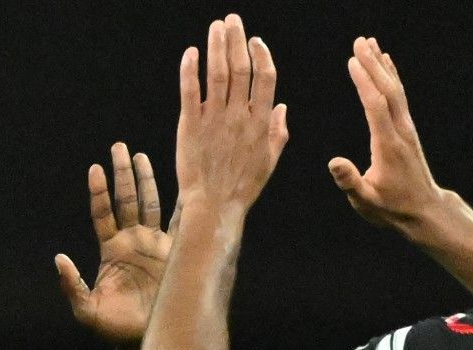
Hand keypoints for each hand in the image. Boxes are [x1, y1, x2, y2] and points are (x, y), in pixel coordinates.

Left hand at [56, 143, 170, 347]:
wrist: (144, 340)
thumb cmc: (113, 327)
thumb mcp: (86, 309)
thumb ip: (71, 285)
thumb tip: (58, 258)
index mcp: (111, 250)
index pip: (103, 213)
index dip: (99, 192)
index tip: (95, 169)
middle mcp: (132, 242)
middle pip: (126, 200)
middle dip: (122, 174)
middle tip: (118, 146)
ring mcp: (154, 246)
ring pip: (150, 205)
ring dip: (146, 180)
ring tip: (140, 156)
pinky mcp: (175, 255)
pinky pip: (179, 225)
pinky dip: (183, 206)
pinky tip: (186, 187)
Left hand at [174, 14, 288, 212]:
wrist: (214, 206)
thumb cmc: (243, 187)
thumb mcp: (269, 161)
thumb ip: (279, 132)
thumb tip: (283, 106)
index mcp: (260, 122)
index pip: (265, 78)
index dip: (261, 54)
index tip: (255, 40)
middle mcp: (239, 116)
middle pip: (240, 67)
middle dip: (236, 39)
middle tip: (232, 19)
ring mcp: (214, 119)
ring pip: (217, 73)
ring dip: (216, 46)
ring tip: (216, 26)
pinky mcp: (191, 125)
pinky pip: (190, 91)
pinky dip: (190, 69)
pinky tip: (191, 52)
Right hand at [328, 37, 445, 231]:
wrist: (423, 211)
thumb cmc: (391, 208)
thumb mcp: (365, 201)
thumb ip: (350, 181)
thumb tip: (333, 162)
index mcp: (387, 144)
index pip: (375, 105)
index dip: (364, 82)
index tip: (352, 60)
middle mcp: (400, 131)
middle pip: (387, 90)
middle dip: (373, 64)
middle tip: (359, 41)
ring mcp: (406, 129)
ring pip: (395, 90)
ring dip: (382, 65)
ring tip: (371, 43)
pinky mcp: (407, 130)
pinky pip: (399, 97)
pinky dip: (392, 77)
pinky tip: (386, 64)